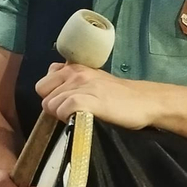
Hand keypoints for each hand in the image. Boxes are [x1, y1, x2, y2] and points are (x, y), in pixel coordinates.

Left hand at [35, 63, 159, 129]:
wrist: (144, 101)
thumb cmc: (118, 95)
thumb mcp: (92, 80)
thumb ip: (71, 80)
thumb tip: (52, 87)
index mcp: (74, 68)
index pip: (42, 83)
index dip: (51, 97)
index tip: (65, 103)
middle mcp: (75, 73)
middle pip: (44, 96)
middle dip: (55, 107)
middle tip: (73, 112)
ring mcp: (82, 85)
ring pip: (51, 104)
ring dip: (61, 115)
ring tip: (81, 115)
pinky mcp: (89, 99)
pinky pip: (63, 109)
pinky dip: (68, 118)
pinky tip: (82, 118)